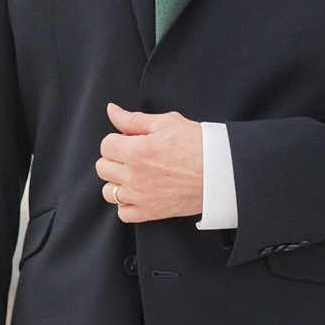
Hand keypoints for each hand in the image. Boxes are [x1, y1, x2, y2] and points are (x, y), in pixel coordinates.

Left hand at [96, 102, 203, 220]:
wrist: (221, 172)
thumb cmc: (199, 145)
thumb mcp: (167, 123)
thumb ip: (134, 119)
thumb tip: (112, 111)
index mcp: (136, 151)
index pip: (106, 145)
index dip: (118, 140)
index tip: (132, 141)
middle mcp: (134, 175)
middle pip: (103, 168)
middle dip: (115, 159)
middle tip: (134, 156)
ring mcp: (141, 196)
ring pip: (109, 192)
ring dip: (118, 183)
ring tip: (136, 176)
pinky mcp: (151, 212)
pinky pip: (123, 213)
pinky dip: (127, 205)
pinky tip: (139, 193)